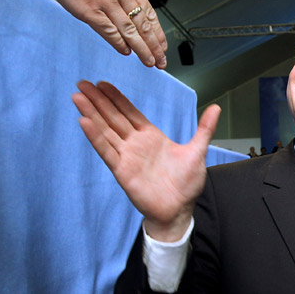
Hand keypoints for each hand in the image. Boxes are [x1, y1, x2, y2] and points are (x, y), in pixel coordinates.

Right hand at [55, 0, 167, 68]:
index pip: (149, 15)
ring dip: (141, 49)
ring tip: (148, 61)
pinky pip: (108, 29)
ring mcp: (105, 2)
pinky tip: (126, 52)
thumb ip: (124, 4)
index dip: (158, 34)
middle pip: (143, 25)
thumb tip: (136, 28)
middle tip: (160, 61)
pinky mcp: (89, 10)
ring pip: (129, 30)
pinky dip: (119, 42)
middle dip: (154, 46)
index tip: (163, 48)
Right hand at [72, 81, 220, 240]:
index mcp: (151, 137)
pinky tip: (83, 121)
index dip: (116, 98)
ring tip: (77, 97)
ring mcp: (127, 156)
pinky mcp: (122, 170)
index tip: (102, 83)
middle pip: (113, 117)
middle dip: (98, 100)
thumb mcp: (198, 151)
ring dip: (91, 113)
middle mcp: (136, 144)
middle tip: (82, 83)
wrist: (179, 210)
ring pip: (106, 130)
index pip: (130, 113)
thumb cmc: (187, 184)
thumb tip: (217, 108)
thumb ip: (204, 129)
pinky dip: (95, 136)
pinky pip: (106, 151)